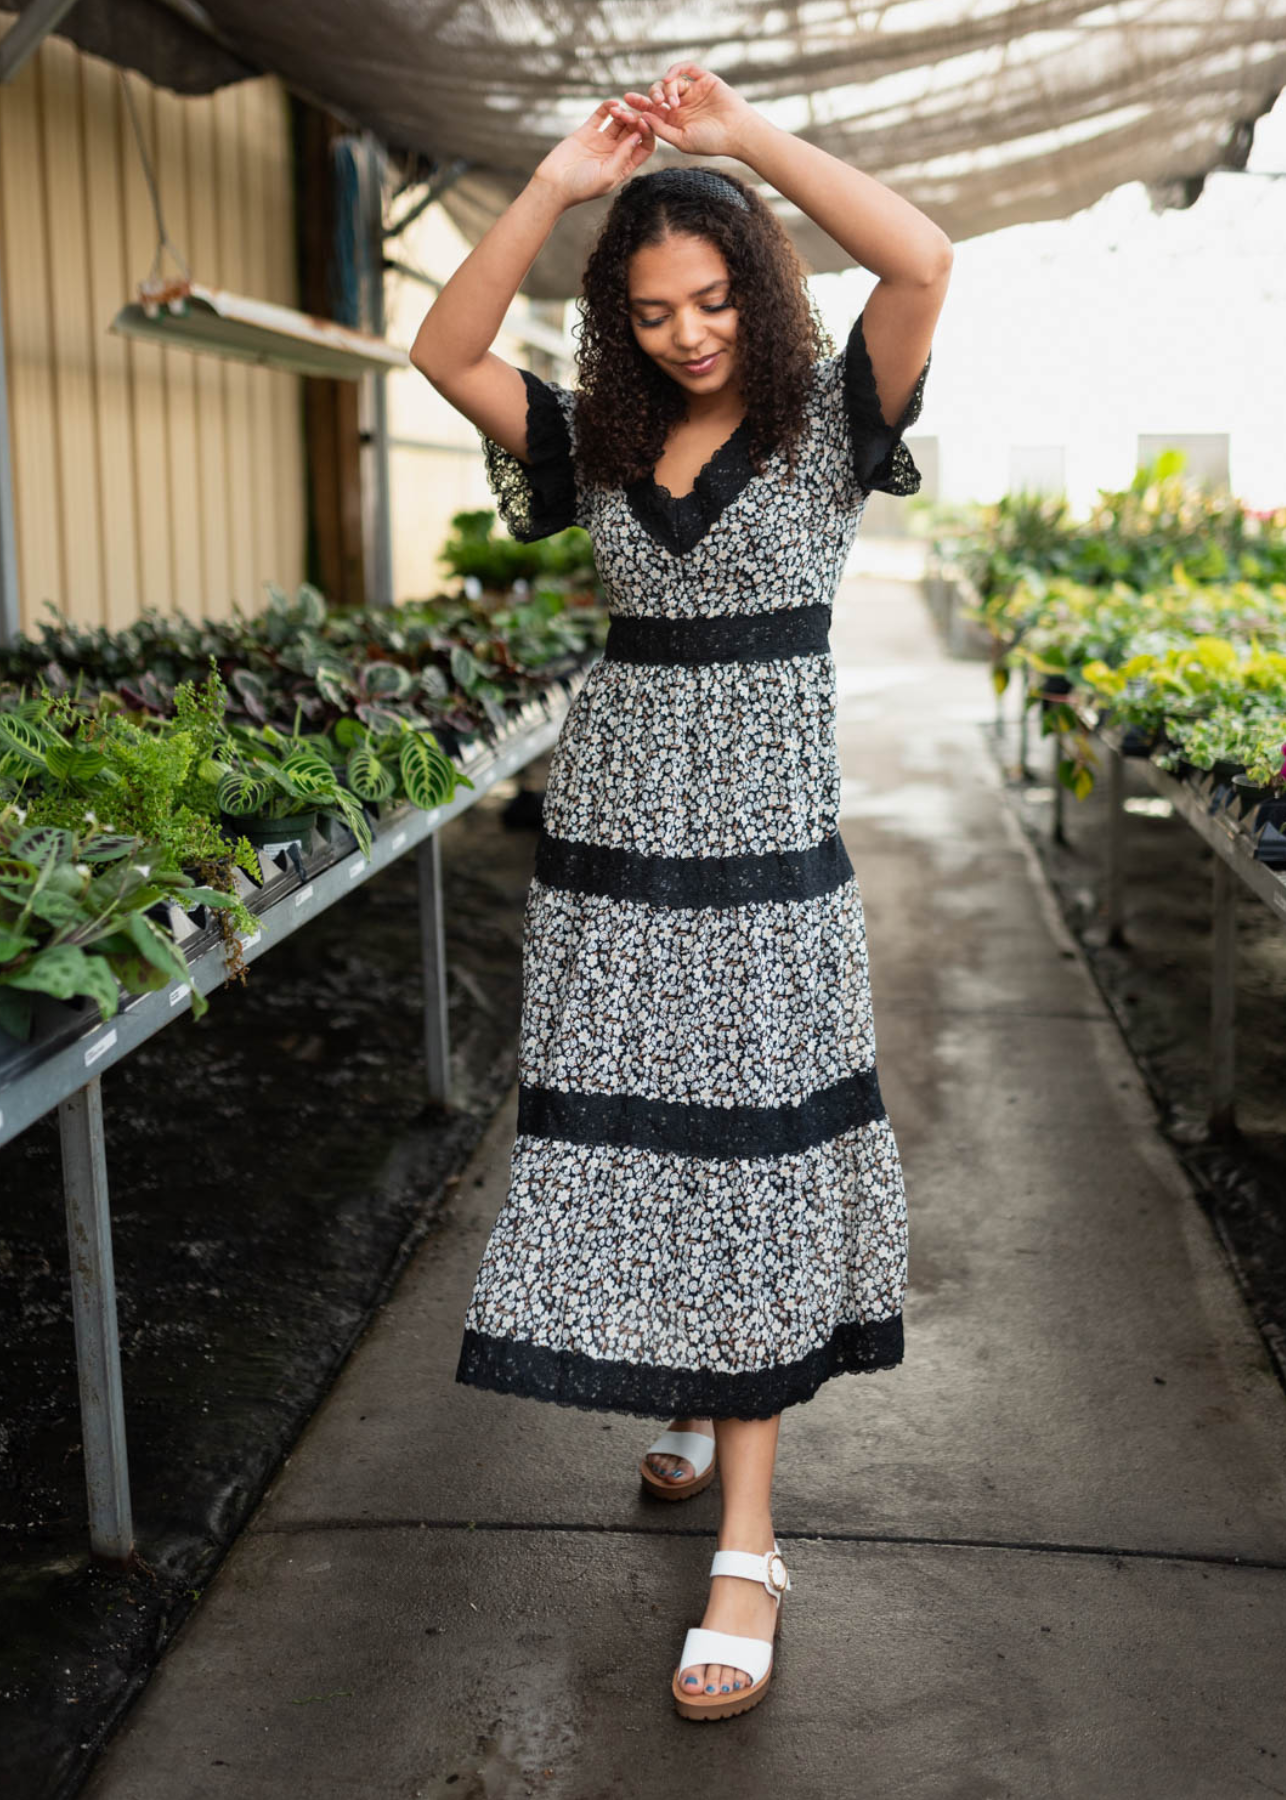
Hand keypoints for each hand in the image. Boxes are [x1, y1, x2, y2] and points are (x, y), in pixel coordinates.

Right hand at [531, 100, 656, 206]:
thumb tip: (638, 136)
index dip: (648, 134)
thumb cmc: (581, 187)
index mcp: (624, 166)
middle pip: (633, 131)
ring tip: (619, 111)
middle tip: (631, 115)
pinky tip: (612, 103)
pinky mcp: (587, 132)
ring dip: (623, 113)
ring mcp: (602, 141)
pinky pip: (601, 115)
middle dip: (636, 120)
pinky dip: (608, 107)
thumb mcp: (607, 175)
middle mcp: (616, 153)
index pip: (644, 147)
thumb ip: (624, 156)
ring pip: (619, 121)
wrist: (553, 184)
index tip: (645, 124)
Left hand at [609, 64, 756, 160]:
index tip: (624, 104)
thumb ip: (661, 129)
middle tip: (655, 104)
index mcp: (674, 121)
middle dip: (650, 96)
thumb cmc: (711, 142)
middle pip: (657, 94)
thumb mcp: (681, 139)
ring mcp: (692, 91)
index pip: (651, 110)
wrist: (737, 133)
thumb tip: (641, 115)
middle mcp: (681, 105)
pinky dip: (675, 70)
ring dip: (665, 89)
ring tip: (670, 103)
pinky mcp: (703, 79)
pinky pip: (686, 68)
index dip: (637, 106)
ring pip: (669, 82)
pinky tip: (670, 79)